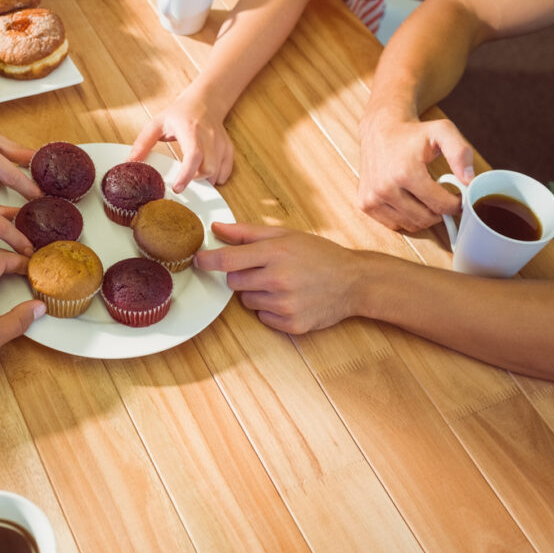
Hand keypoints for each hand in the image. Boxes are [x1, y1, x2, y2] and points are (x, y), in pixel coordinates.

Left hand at [129, 87, 233, 192]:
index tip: (177, 188)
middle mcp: (209, 138)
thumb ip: (143, 143)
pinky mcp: (228, 149)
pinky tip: (204, 171)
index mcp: (191, 131)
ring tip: (192, 173)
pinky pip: (225, 172)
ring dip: (204, 180)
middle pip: (208, 169)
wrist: (205, 101)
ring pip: (217, 173)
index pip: (193, 155)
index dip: (186, 175)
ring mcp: (221, 144)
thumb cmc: (180, 114)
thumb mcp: (157, 123)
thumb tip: (131, 162)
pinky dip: (215, 177)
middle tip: (182, 178)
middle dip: (195, 180)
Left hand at [195, 222, 362, 333]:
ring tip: (282, 284)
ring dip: (257, 293)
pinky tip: (290, 299)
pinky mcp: (291, 324)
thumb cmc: (319, 255)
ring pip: (247, 301)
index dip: (207, 260)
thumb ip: (247, 233)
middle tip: (264, 270)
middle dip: (241, 276)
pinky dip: (270, 310)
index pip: (227, 260)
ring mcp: (285, 304)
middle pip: (233, 283)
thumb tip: (216, 228)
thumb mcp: (285, 236)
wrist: (354, 282)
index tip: (198, 260)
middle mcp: (278, 280)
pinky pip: (263, 318)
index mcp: (275, 253)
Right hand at [358, 109, 474, 230]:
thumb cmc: (413, 133)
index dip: (456, 204)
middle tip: (442, 196)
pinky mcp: (365, 204)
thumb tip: (469, 180)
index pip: (440, 205)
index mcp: (405, 172)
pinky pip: (395, 224)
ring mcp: (372, 198)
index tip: (458, 196)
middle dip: (440, 211)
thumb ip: (460, 152)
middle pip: (426, 218)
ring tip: (426, 197)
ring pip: (411, 225)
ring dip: (424, 215)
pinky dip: (406, 217)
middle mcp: (385, 188)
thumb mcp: (442, 132)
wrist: (380, 130)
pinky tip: (409, 200)